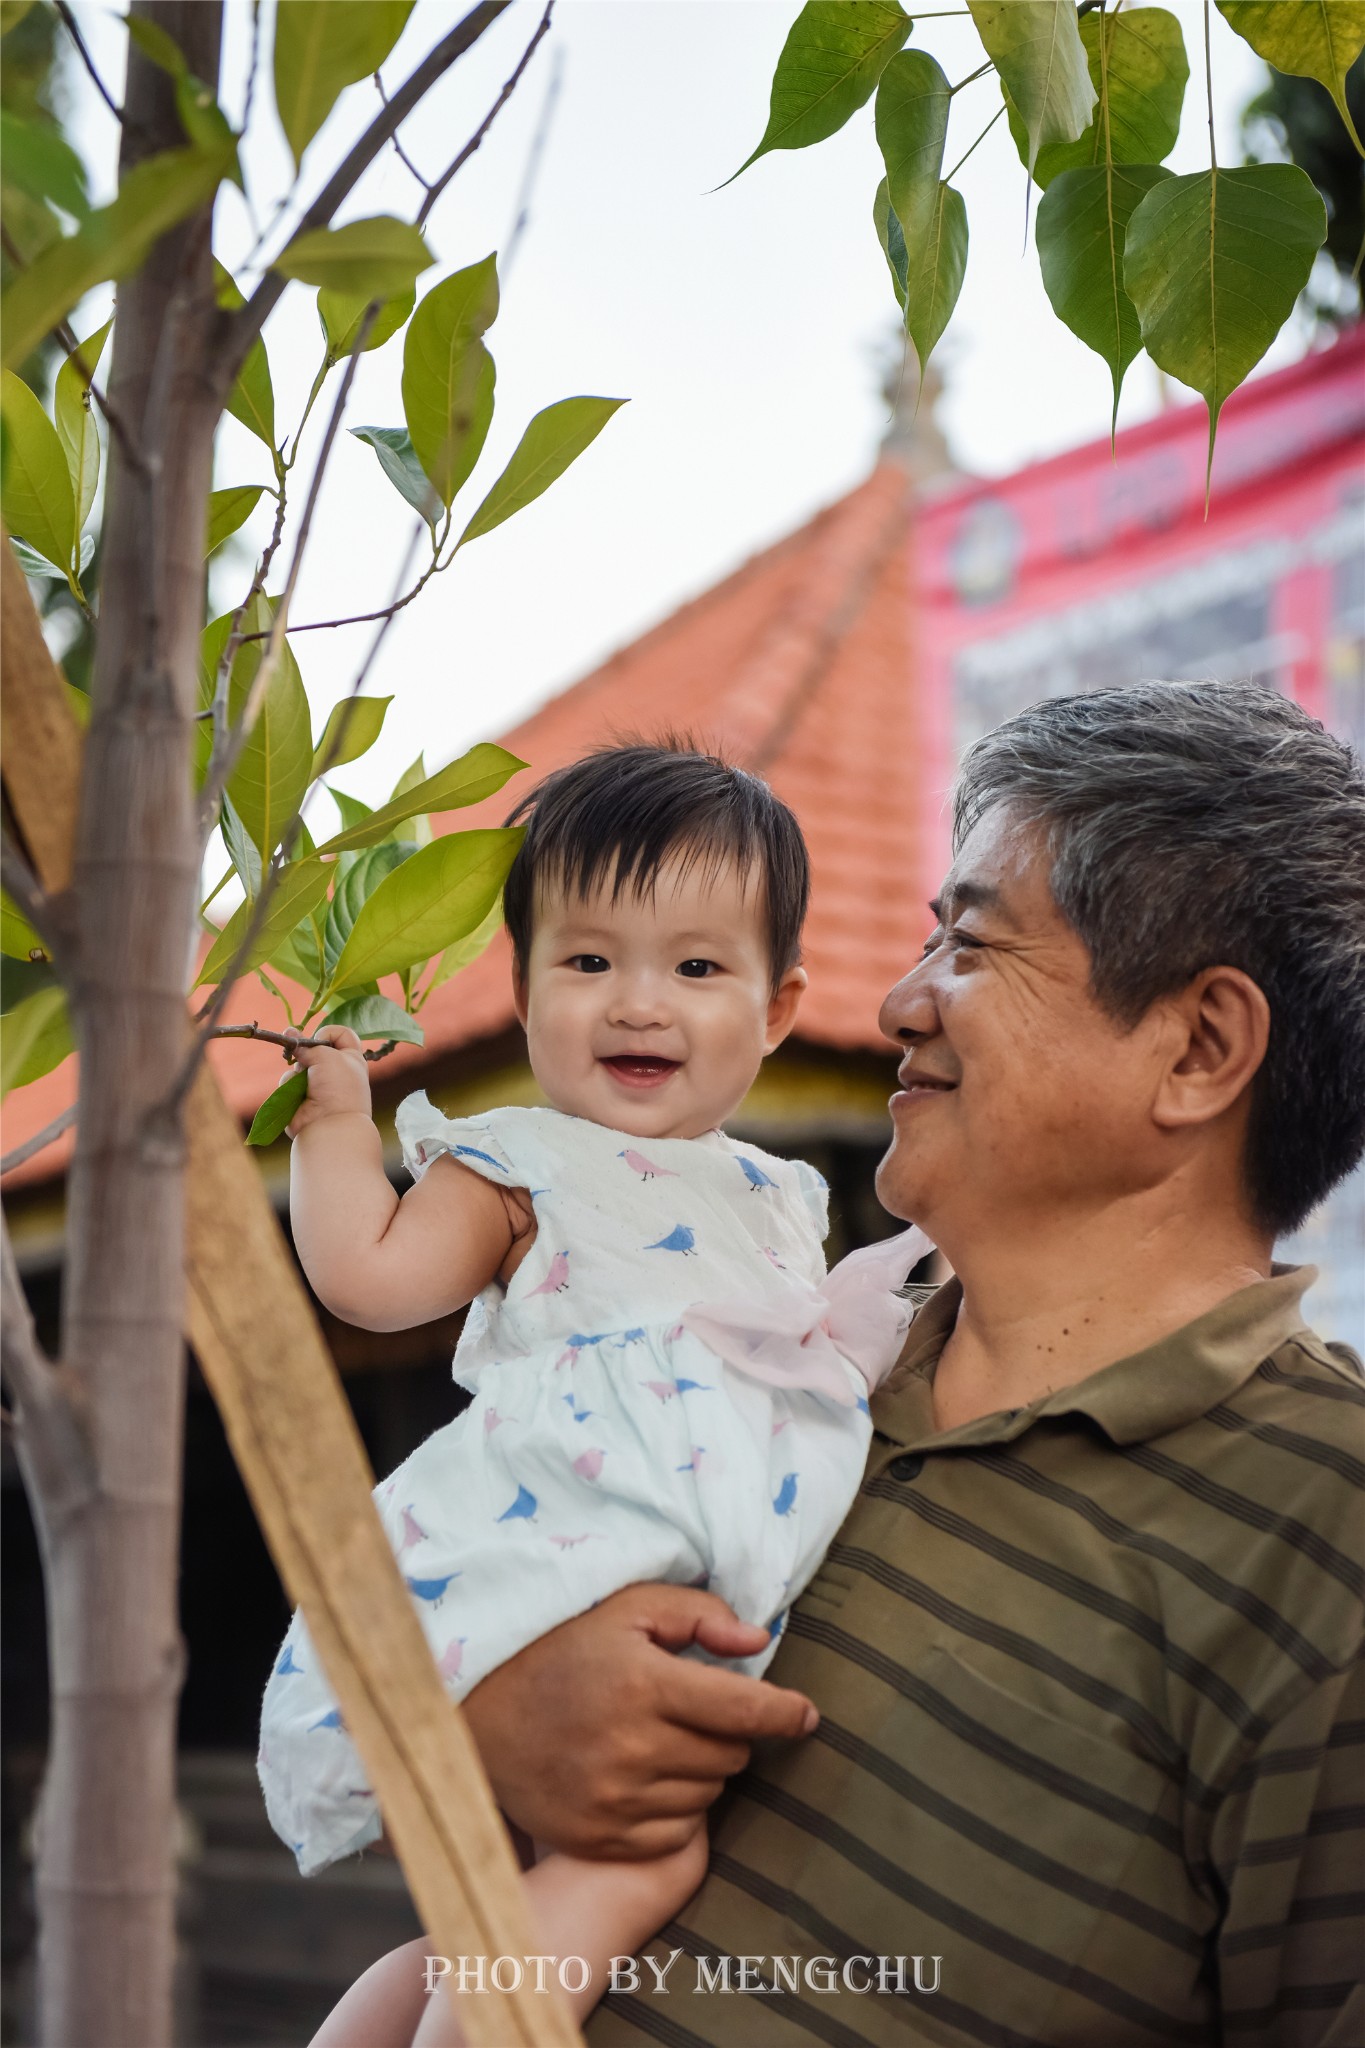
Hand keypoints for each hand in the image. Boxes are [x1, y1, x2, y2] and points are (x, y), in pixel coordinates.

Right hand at [285, 1025, 370, 1134]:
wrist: (331, 1124)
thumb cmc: (338, 1087)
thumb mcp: (327, 1056)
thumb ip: (308, 1045)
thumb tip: (290, 1036)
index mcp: (350, 1058)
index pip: (341, 1034)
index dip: (328, 1032)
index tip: (319, 1039)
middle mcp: (335, 1070)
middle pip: (313, 1049)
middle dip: (305, 1050)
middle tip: (301, 1053)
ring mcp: (317, 1084)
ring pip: (298, 1065)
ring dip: (298, 1069)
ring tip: (305, 1081)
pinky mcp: (300, 1096)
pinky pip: (288, 1081)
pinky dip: (290, 1085)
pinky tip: (296, 1094)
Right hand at [461, 1584, 817, 1859]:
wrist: (481, 1714)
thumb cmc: (564, 1651)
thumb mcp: (628, 1609)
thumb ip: (699, 1614)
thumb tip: (759, 1644)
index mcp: (644, 1684)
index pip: (746, 1710)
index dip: (788, 1712)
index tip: (807, 1714)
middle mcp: (632, 1748)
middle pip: (731, 1755)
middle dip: (729, 1731)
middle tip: (694, 1710)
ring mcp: (615, 1801)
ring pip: (708, 1795)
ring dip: (703, 1769)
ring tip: (664, 1740)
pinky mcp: (600, 1838)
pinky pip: (676, 1834)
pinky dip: (677, 1809)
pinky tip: (650, 1778)